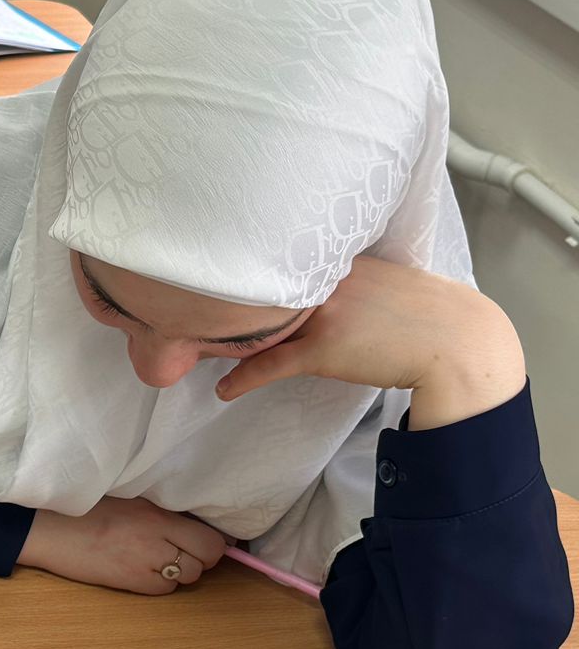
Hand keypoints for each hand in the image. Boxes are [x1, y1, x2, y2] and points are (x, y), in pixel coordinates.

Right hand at [18, 496, 226, 594]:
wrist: (50, 528)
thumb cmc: (86, 509)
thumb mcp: (131, 498)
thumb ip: (162, 511)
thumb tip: (195, 523)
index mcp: (157, 514)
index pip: (210, 538)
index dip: (213, 542)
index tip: (204, 539)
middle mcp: (156, 539)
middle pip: (206, 558)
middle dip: (202, 557)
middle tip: (184, 550)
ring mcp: (144, 563)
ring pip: (188, 576)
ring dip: (180, 570)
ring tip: (158, 559)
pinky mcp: (130, 582)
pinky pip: (164, 589)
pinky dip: (160, 583)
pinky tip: (141, 570)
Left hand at [217, 256, 525, 429]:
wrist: (459, 343)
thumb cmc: (424, 316)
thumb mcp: (382, 283)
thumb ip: (345, 279)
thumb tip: (318, 289)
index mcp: (339, 259)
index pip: (281, 259)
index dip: (248, 270)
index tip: (217, 274)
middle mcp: (327, 280)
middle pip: (262, 286)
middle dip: (225, 297)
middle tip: (189, 304)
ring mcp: (324, 314)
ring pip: (260, 325)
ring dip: (226, 338)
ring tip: (197, 345)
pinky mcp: (324, 350)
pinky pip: (271, 364)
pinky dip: (243, 378)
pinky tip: (225, 389)